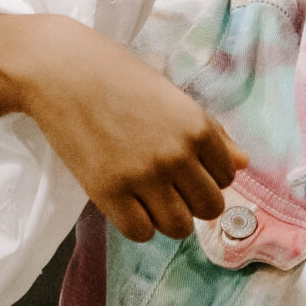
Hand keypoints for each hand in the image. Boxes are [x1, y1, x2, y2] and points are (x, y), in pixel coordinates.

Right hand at [0, 14, 244, 243]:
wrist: (62, 72)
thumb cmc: (119, 78)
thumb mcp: (173, 97)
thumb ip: (212, 133)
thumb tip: (243, 164)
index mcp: (197, 128)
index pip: (227, 177)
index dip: (209, 177)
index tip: (188, 170)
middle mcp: (176, 155)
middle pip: (209, 207)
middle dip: (194, 203)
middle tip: (171, 189)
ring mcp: (142, 176)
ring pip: (179, 227)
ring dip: (169, 218)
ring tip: (150, 199)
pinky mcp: (107, 192)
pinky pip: (140, 233)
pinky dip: (139, 225)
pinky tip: (129, 204)